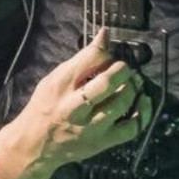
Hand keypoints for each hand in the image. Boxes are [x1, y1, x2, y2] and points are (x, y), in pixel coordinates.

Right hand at [14, 30, 151, 170]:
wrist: (35, 144)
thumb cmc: (44, 106)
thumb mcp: (54, 79)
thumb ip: (81, 60)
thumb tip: (104, 34)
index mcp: (61, 85)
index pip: (89, 59)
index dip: (105, 50)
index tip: (109, 50)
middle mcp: (74, 106)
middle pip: (106, 83)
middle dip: (122, 70)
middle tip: (125, 67)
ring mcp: (89, 127)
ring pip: (120, 104)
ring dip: (132, 88)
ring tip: (134, 81)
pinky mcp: (101, 143)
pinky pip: (130, 129)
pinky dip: (142, 113)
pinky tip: (143, 101)